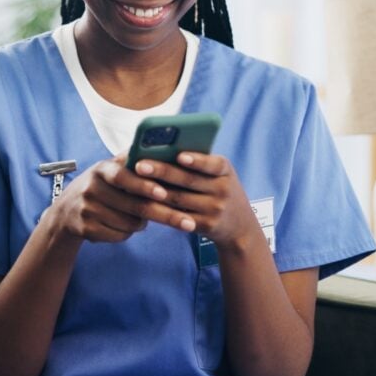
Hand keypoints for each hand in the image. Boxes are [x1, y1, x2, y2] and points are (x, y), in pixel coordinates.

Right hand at [49, 156, 196, 243]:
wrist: (66, 211)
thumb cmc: (102, 185)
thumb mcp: (112, 168)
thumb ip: (133, 159)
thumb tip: (165, 144)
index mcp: (102, 169)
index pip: (124, 177)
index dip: (144, 185)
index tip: (164, 192)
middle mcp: (92, 188)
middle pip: (135, 207)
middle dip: (165, 215)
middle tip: (187, 223)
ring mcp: (87, 210)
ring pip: (130, 224)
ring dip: (143, 223)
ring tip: (142, 215)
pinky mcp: (86, 230)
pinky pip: (120, 236)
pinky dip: (128, 232)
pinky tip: (124, 224)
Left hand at [133, 153, 260, 249]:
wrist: (241, 226)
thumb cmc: (221, 190)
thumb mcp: (220, 175)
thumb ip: (200, 163)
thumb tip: (163, 148)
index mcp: (225, 170)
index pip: (212, 164)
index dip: (196, 160)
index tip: (179, 156)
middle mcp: (222, 189)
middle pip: (188, 180)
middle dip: (162, 171)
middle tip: (140, 165)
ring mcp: (215, 209)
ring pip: (179, 199)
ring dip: (155, 191)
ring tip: (135, 182)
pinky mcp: (205, 226)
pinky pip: (178, 217)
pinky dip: (160, 209)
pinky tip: (144, 202)